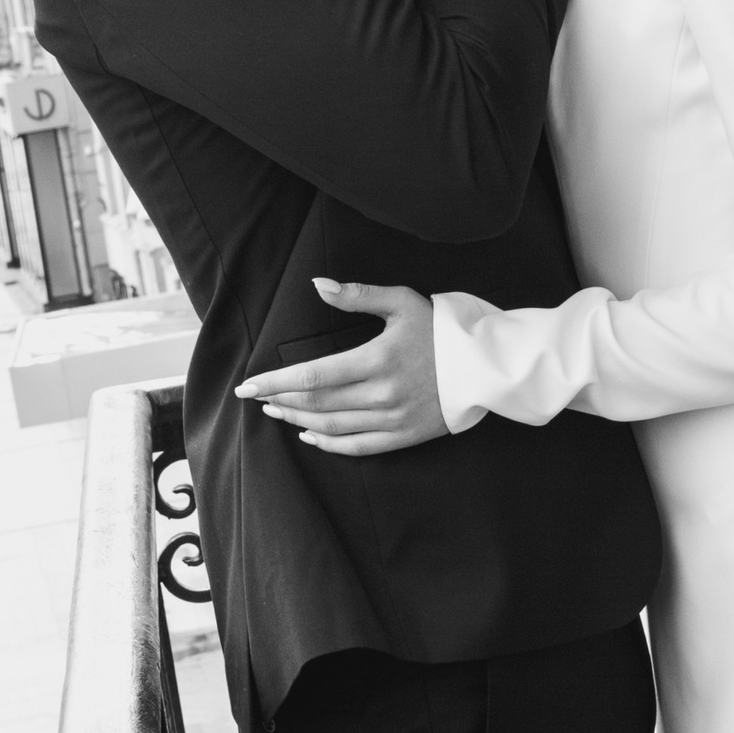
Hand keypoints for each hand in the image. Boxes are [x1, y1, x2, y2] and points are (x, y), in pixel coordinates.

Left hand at [235, 279, 445, 456]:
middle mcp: (381, 395)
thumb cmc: (442, 329)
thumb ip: (357, 296)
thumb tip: (318, 286)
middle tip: (256, 398)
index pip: (312, 376)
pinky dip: (328, 443)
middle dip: (280, 401)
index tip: (248, 386)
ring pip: (331, 426)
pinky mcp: (403, 437)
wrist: (485, 366)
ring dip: (297, 421)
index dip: (274, 383)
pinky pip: (357, 447)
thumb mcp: (402, 302)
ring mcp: (392, 420)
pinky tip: (309, 435)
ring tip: (276, 413)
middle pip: (315, 404)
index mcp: (376, 360)